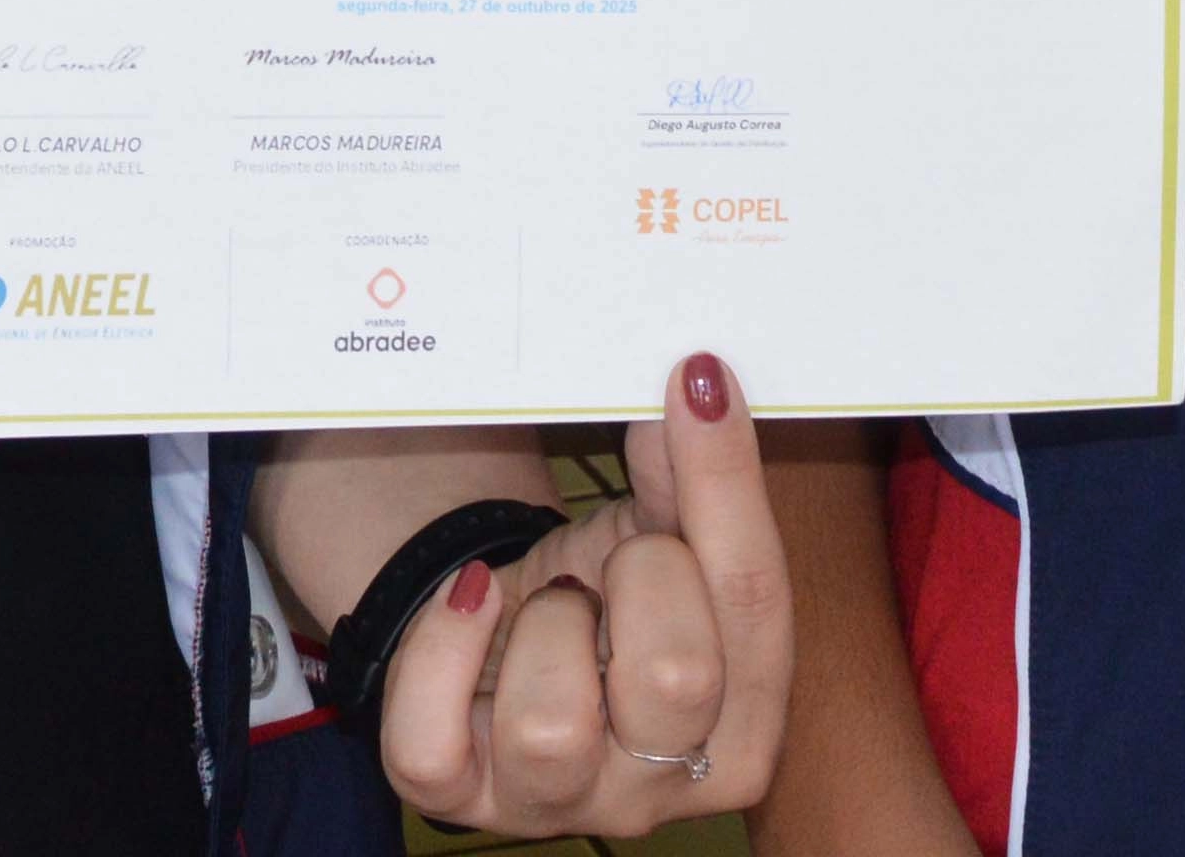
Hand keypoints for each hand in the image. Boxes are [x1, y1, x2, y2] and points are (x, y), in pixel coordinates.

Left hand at [368, 358, 791, 837]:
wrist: (511, 651)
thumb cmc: (605, 602)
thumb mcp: (660, 539)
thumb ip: (688, 479)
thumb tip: (698, 391)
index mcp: (743, 728)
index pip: (755, 603)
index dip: (726, 481)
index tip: (696, 380)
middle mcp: (660, 789)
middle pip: (675, 677)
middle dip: (638, 576)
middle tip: (612, 563)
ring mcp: (556, 805)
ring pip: (551, 724)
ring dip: (542, 624)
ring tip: (548, 603)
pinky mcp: (459, 801)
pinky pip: (430, 744)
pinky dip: (439, 653)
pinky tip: (472, 604)